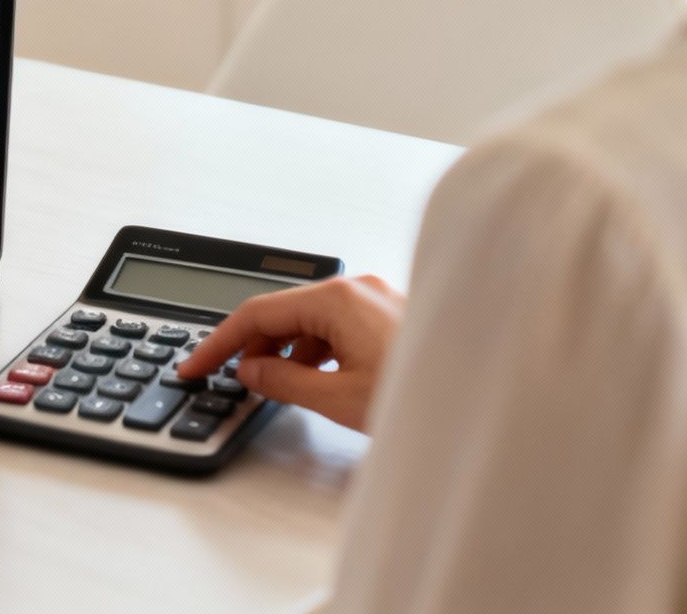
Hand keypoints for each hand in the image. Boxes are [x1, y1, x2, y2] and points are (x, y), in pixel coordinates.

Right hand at [175, 275, 405, 432]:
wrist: (490, 397)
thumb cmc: (428, 394)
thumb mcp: (338, 398)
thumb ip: (282, 380)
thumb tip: (250, 370)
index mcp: (338, 298)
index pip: (256, 313)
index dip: (218, 342)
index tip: (195, 365)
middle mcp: (356, 288)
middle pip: (282, 312)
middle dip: (250, 345)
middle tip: (225, 377)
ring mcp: (376, 299)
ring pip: (309, 320)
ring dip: (285, 351)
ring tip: (274, 386)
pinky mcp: (391, 316)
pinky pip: (336, 327)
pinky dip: (314, 351)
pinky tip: (313, 379)